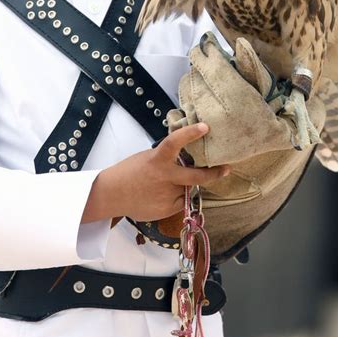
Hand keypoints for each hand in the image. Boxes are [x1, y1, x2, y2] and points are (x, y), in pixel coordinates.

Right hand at [82, 123, 229, 222]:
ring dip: (184, 187)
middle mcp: (165, 177)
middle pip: (197, 176)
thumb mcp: (148, 157)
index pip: (175, 142)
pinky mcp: (167, 209)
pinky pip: (180, 202)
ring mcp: (167, 195)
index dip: (191, 133)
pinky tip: (160, 196)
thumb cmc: (130, 172)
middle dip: (214, 174)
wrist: (112, 194)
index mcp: (158, 160)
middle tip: (225, 169)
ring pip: (187, 190)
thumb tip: (184, 156)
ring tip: (164, 186)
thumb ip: (166, 158)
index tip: (205, 127)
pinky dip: (176, 198)